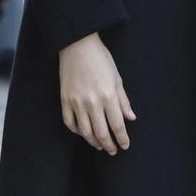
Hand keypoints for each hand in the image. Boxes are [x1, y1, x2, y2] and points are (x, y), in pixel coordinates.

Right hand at [58, 32, 134, 153]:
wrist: (76, 44)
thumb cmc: (100, 58)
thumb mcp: (116, 77)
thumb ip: (123, 100)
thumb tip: (131, 118)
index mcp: (108, 95)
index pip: (117, 125)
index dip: (122, 138)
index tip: (125, 146)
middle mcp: (92, 102)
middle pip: (101, 132)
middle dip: (109, 145)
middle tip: (113, 151)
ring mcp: (76, 102)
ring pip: (85, 131)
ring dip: (94, 142)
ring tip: (100, 146)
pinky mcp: (65, 100)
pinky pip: (69, 122)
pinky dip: (76, 131)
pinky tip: (83, 133)